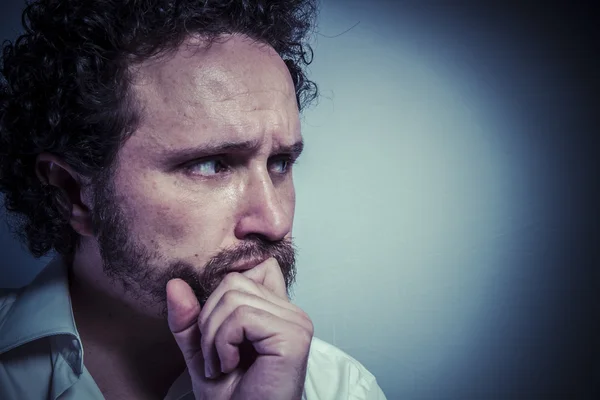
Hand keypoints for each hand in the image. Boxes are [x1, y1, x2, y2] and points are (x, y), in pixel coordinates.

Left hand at [166, 257, 313, 399]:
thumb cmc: (232, 397)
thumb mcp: (201, 351)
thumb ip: (189, 318)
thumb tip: (174, 283)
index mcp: (276, 310)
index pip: (249, 269)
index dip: (220, 297)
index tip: (219, 336)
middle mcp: (291, 312)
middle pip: (233, 282)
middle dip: (209, 321)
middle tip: (216, 358)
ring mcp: (296, 322)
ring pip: (233, 297)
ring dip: (214, 337)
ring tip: (222, 364)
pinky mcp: (293, 337)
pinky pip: (242, 317)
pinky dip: (223, 344)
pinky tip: (231, 366)